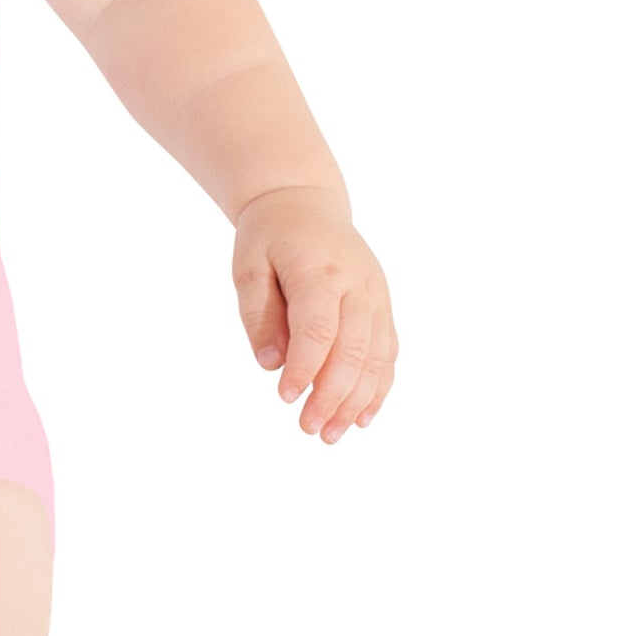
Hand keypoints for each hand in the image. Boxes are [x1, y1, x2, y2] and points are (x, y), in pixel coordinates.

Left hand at [231, 185, 397, 440]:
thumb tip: (270, 364)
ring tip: (332, 433)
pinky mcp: (383, 306)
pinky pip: (388, 352)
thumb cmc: (269, 236)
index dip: (305, 368)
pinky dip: (378, 387)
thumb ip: (258, 315)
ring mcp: (376, 297)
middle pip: (353, 350)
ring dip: (357, 401)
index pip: (318, 329)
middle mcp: (358, 285)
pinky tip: (363, 417)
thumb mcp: (248, 266)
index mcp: (320, 271)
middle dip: (332, 396)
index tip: (285, 398)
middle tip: (309, 429)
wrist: (304, 202)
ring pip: (376, 357)